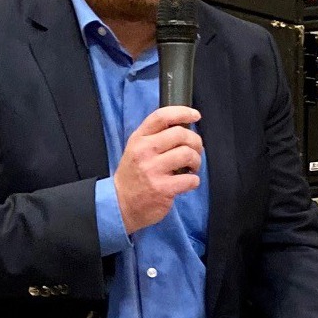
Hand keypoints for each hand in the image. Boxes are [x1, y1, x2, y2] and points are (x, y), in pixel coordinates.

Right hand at [114, 107, 202, 234]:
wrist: (120, 204)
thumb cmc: (133, 175)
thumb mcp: (136, 149)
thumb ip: (154, 137)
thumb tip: (184, 128)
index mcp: (139, 139)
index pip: (162, 116)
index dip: (183, 112)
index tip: (195, 116)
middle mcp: (144, 151)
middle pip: (180, 134)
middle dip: (195, 142)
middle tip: (196, 150)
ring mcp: (153, 170)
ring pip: (187, 154)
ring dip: (197, 161)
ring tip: (192, 167)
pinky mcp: (162, 189)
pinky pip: (190, 179)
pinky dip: (194, 181)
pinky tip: (187, 183)